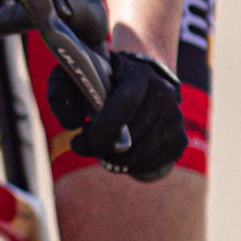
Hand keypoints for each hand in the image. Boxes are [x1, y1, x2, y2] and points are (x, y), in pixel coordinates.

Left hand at [48, 48, 186, 182]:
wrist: (139, 82)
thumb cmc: (100, 82)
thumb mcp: (76, 77)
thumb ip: (62, 93)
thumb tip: (71, 124)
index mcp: (138, 74)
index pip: (125, 103)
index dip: (103, 129)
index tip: (83, 138)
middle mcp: (163, 93)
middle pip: (131, 138)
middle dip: (104, 150)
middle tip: (92, 145)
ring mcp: (174, 117)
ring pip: (139, 156)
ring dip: (116, 160)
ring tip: (107, 147)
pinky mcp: (178, 139)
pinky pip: (151, 165)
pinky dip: (131, 166)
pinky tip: (124, 151)